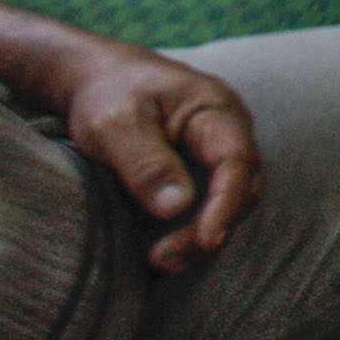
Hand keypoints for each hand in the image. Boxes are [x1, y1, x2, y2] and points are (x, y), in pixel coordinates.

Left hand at [52, 42, 260, 274]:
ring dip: (200, 236)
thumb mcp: (115, 123)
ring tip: (160, 261)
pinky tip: (165, 250)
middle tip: (163, 258)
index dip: (226, 204)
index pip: (236, 161)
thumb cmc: (108, 93)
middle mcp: (226, 132)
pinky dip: (192, 230)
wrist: (97, 78)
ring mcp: (215, 152)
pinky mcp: (200, 170)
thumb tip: (177, 207)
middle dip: (211, 228)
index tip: (206, 239)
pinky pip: (209, 204)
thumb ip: (145, 161)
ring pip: (229, 202)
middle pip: (242, 187)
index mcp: (215, 109)